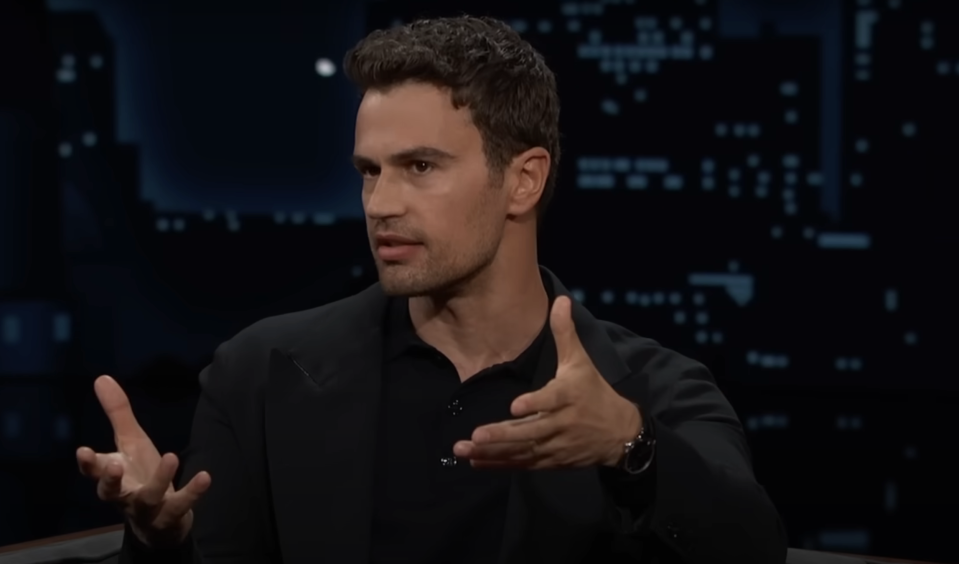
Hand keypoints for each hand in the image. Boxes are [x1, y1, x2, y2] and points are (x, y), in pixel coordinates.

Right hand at [76, 375, 210, 547]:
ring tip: (170, 456)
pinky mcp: (170, 516)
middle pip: (110, 492)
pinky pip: (181, 506)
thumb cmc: (139, 475)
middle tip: (113, 465)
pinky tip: (205, 476)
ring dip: (159, 479)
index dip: (87, 463)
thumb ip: (117, 413)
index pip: (93, 472)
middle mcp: (124, 495)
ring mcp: (146, 509)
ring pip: (148, 498)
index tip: (83, 451)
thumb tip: (102, 378)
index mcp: (112, 476)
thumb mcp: (130, 442)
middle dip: (109, 480)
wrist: (157, 521)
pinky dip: (192, 493)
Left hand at [453, 296, 640, 469]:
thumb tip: (560, 299)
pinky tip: (475, 462)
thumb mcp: (581, 361)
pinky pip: (522, 464)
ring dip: (492, 452)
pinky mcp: (550, 460)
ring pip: (522, 451)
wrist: (619, 432)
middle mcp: (561, 423)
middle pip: (531, 432)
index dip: (535, 404)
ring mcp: (555, 445)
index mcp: (569, 396)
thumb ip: (565, 333)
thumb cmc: (594, 391)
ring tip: (464, 449)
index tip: (515, 407)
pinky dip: (499, 464)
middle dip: (502, 436)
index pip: (552, 400)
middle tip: (476, 436)